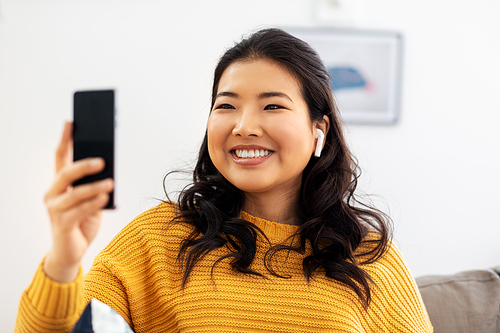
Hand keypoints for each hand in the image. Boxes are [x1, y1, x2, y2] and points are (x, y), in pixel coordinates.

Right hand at [43, 121, 113, 282]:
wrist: (72, 251)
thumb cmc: (83, 221)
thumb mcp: (92, 200)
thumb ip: (96, 186)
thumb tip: (109, 170)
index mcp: (60, 184)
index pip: (60, 156)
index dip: (65, 139)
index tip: (71, 122)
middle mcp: (53, 193)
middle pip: (66, 173)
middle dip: (84, 165)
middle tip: (102, 161)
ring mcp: (55, 209)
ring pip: (74, 193)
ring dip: (94, 187)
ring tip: (110, 183)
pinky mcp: (61, 224)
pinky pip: (78, 211)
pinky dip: (93, 204)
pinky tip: (105, 199)